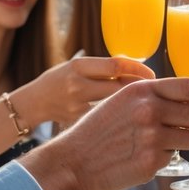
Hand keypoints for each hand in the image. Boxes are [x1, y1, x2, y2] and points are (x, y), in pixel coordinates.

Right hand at [24, 56, 154, 127]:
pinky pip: (106, 122)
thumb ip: (104, 68)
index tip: (152, 75)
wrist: (34, 103)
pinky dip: (120, 121)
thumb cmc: (60, 81)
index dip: (139, 69)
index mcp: (78, 66)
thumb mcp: (78, 67)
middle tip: (154, 94)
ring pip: (116, 108)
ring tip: (144, 109)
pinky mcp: (78, 124)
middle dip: (141, 92)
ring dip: (133, 108)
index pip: (117, 65)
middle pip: (120, 88)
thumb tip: (139, 67)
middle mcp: (77, 85)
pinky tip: (128, 123)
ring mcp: (77, 107)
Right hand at [24, 77, 188, 189]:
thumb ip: (150, 99)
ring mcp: (152, 135)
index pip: (188, 86)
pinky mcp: (152, 160)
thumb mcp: (120, 102)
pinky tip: (152, 157)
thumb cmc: (97, 133)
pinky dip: (169, 156)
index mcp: (141, 89)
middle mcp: (149, 109)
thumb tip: (187, 103)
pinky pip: (174, 156)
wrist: (74, 161)